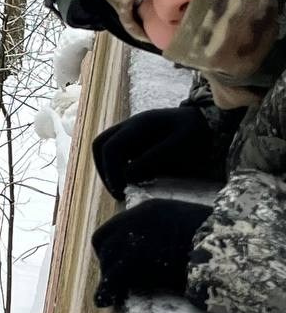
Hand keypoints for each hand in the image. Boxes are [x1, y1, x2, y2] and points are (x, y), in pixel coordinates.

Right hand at [91, 106, 218, 200]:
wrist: (211, 122)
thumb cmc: (199, 133)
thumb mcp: (181, 145)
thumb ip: (153, 158)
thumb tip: (127, 176)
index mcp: (140, 124)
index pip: (110, 147)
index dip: (111, 171)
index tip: (122, 190)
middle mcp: (130, 126)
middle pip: (100, 145)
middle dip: (104, 170)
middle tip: (118, 190)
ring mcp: (132, 133)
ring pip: (105, 149)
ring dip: (109, 170)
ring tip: (123, 188)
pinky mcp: (136, 141)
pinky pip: (117, 154)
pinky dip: (119, 169)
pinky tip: (134, 181)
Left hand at [91, 199, 211, 307]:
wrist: (230, 246)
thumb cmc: (219, 240)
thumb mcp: (189, 226)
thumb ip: (166, 233)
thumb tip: (155, 253)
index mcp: (150, 210)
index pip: (112, 228)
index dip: (110, 248)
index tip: (117, 263)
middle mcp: (136, 220)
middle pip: (104, 244)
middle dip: (107, 264)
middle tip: (116, 281)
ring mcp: (134, 240)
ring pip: (108, 262)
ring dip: (109, 279)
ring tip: (113, 295)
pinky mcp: (134, 261)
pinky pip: (111, 279)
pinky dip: (106, 292)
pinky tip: (106, 301)